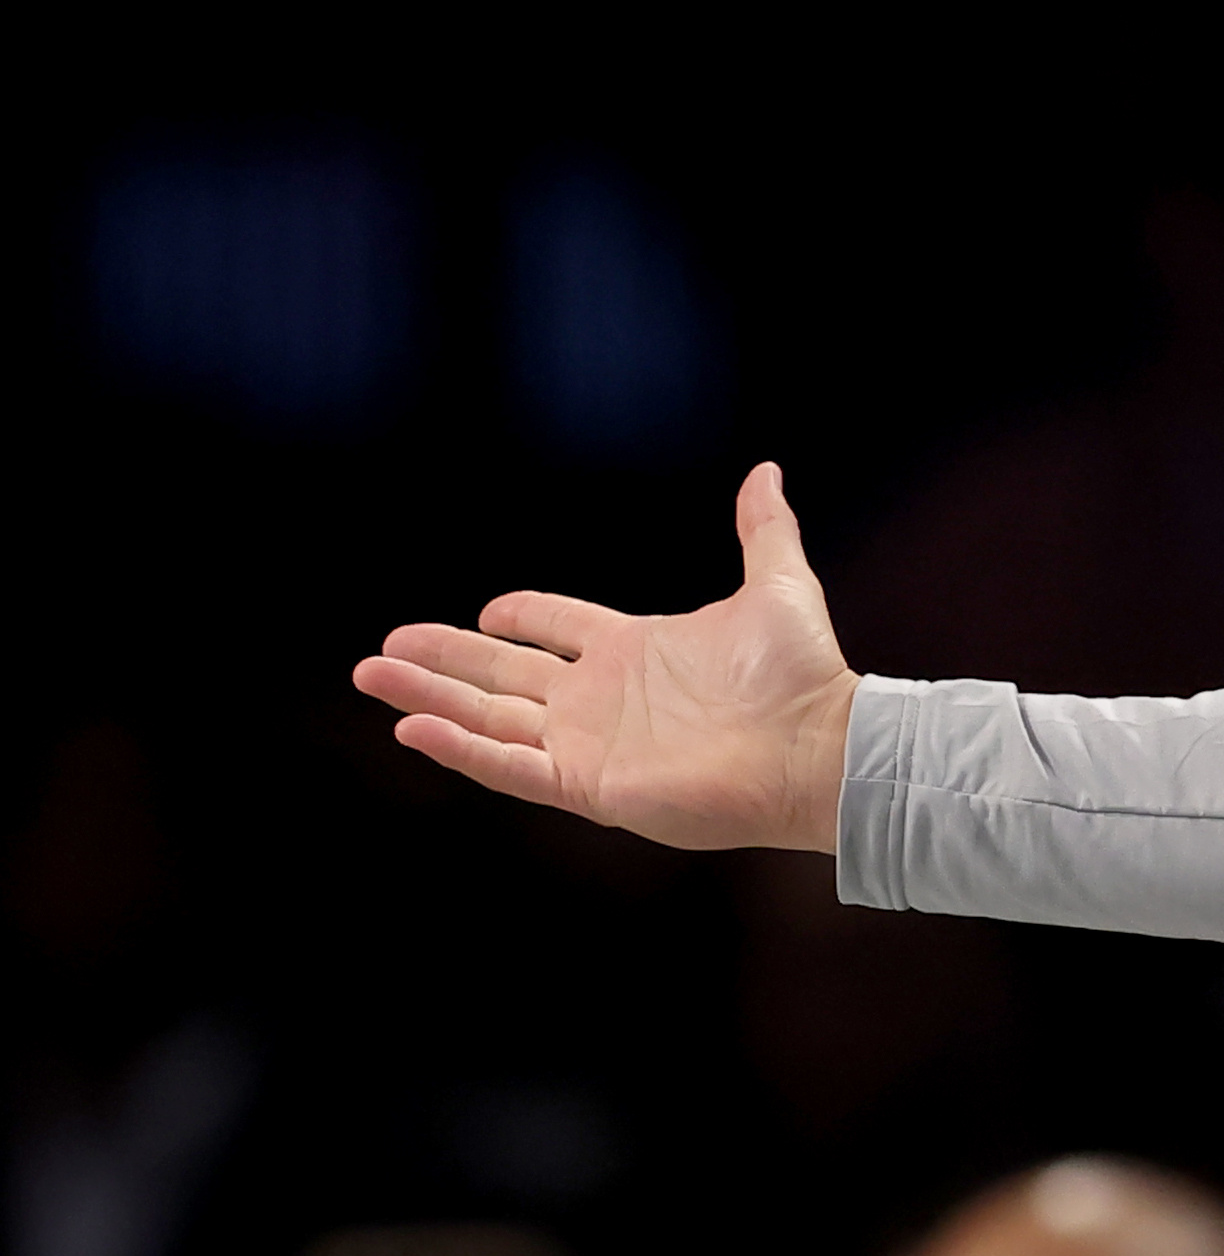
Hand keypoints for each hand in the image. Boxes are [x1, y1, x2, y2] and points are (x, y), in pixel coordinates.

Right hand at [353, 463, 858, 852]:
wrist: (822, 745)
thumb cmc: (805, 676)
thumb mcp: (778, 586)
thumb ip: (763, 530)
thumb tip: (767, 471)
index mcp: (632, 650)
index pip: (556, 629)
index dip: (521, 616)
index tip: (489, 609)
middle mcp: (603, 698)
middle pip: (502, 674)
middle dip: (442, 659)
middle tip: (383, 648)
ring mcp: (592, 743)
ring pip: (489, 717)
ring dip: (428, 697)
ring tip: (370, 675)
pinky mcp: (591, 785)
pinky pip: (511, 767)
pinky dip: (461, 748)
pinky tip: (413, 726)